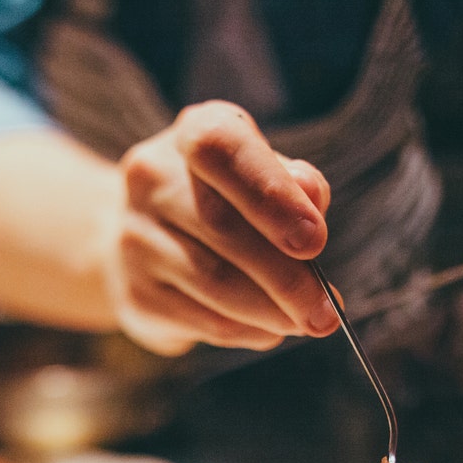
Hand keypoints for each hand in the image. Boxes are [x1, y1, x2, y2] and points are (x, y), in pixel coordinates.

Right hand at [106, 100, 339, 355]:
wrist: (151, 240)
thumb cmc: (230, 202)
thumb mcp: (267, 175)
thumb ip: (295, 183)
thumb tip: (312, 200)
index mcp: (193, 131)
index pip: (221, 149)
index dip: (270, 194)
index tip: (315, 241)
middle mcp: (152, 176)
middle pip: (222, 227)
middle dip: (287, 277)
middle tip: (328, 311)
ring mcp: (135, 236)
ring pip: (214, 282)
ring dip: (272, 312)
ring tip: (307, 322)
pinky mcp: (136, 292)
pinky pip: (202, 320)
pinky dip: (248, 330)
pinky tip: (269, 328)